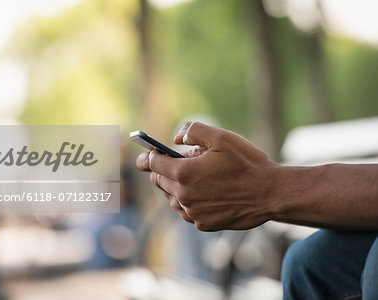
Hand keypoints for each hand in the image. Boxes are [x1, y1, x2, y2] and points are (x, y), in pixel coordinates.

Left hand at [136, 122, 279, 230]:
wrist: (270, 194)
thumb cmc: (247, 163)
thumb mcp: (221, 137)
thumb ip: (194, 130)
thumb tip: (176, 138)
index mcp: (183, 173)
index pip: (152, 164)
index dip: (149, 155)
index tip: (150, 152)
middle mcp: (183, 196)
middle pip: (159, 181)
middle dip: (163, 169)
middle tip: (177, 161)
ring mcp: (192, 212)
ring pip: (171, 197)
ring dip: (176, 186)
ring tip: (194, 177)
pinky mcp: (203, 224)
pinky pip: (186, 210)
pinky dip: (189, 200)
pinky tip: (204, 193)